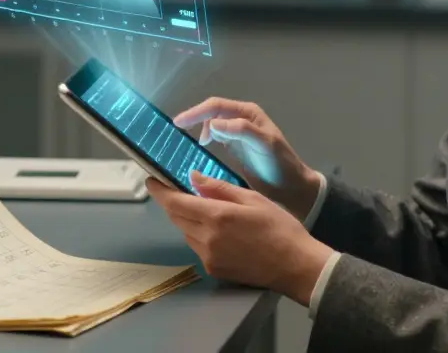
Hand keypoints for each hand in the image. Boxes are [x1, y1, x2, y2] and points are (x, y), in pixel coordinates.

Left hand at [147, 172, 333, 305]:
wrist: (295, 266)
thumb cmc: (279, 227)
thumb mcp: (252, 199)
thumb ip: (219, 188)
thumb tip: (193, 177)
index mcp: (217, 217)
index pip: (176, 202)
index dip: (160, 191)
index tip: (152, 180)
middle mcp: (206, 239)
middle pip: (177, 217)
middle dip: (173, 202)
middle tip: (178, 189)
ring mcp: (208, 257)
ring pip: (186, 232)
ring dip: (187, 219)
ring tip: (204, 209)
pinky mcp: (213, 270)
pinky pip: (197, 247)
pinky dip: (199, 235)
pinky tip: (218, 231)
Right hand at [174, 97, 320, 216]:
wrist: (291, 187)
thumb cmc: (280, 164)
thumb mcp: (265, 145)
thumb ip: (242, 131)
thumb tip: (214, 123)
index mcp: (248, 114)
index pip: (216, 107)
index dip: (196, 112)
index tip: (178, 123)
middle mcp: (241, 119)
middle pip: (212, 112)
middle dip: (194, 117)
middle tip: (176, 129)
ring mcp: (238, 133)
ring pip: (212, 123)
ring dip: (198, 127)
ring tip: (185, 140)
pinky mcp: (235, 147)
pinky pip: (215, 136)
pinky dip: (204, 138)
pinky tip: (199, 147)